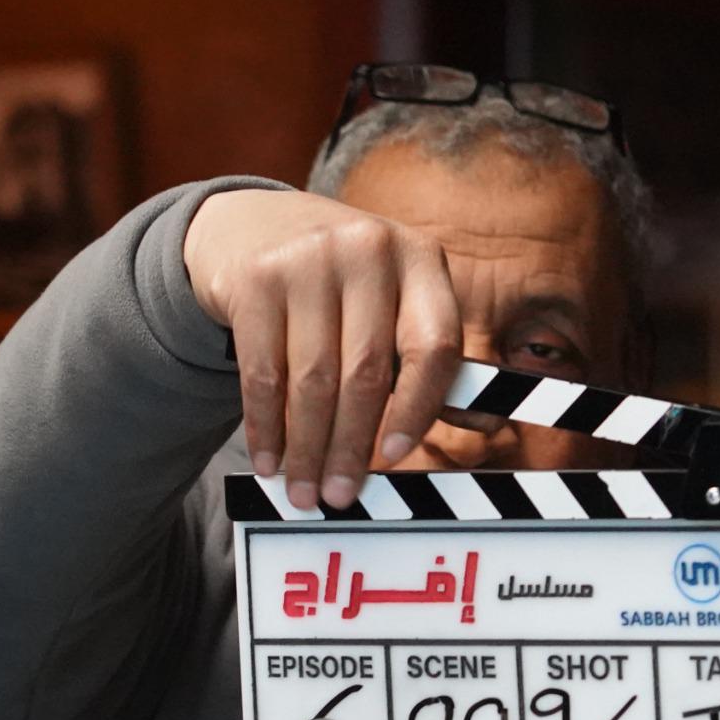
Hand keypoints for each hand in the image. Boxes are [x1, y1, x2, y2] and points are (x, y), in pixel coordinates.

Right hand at [183, 189, 462, 510]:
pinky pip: (262, 371)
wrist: (251, 224)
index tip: (395, 457)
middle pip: (366, 372)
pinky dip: (265, 425)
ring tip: (303, 490)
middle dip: (350, 446)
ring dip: (306, 447)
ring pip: (312, 379)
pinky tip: (269, 458)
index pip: (434, 346)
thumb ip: (419, 352)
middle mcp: (369, 251)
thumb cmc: (342, 283)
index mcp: (421, 260)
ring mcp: (309, 259)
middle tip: (339, 495)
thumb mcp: (390, 294)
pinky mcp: (255, 278)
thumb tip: (467, 428)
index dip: (419, 408)